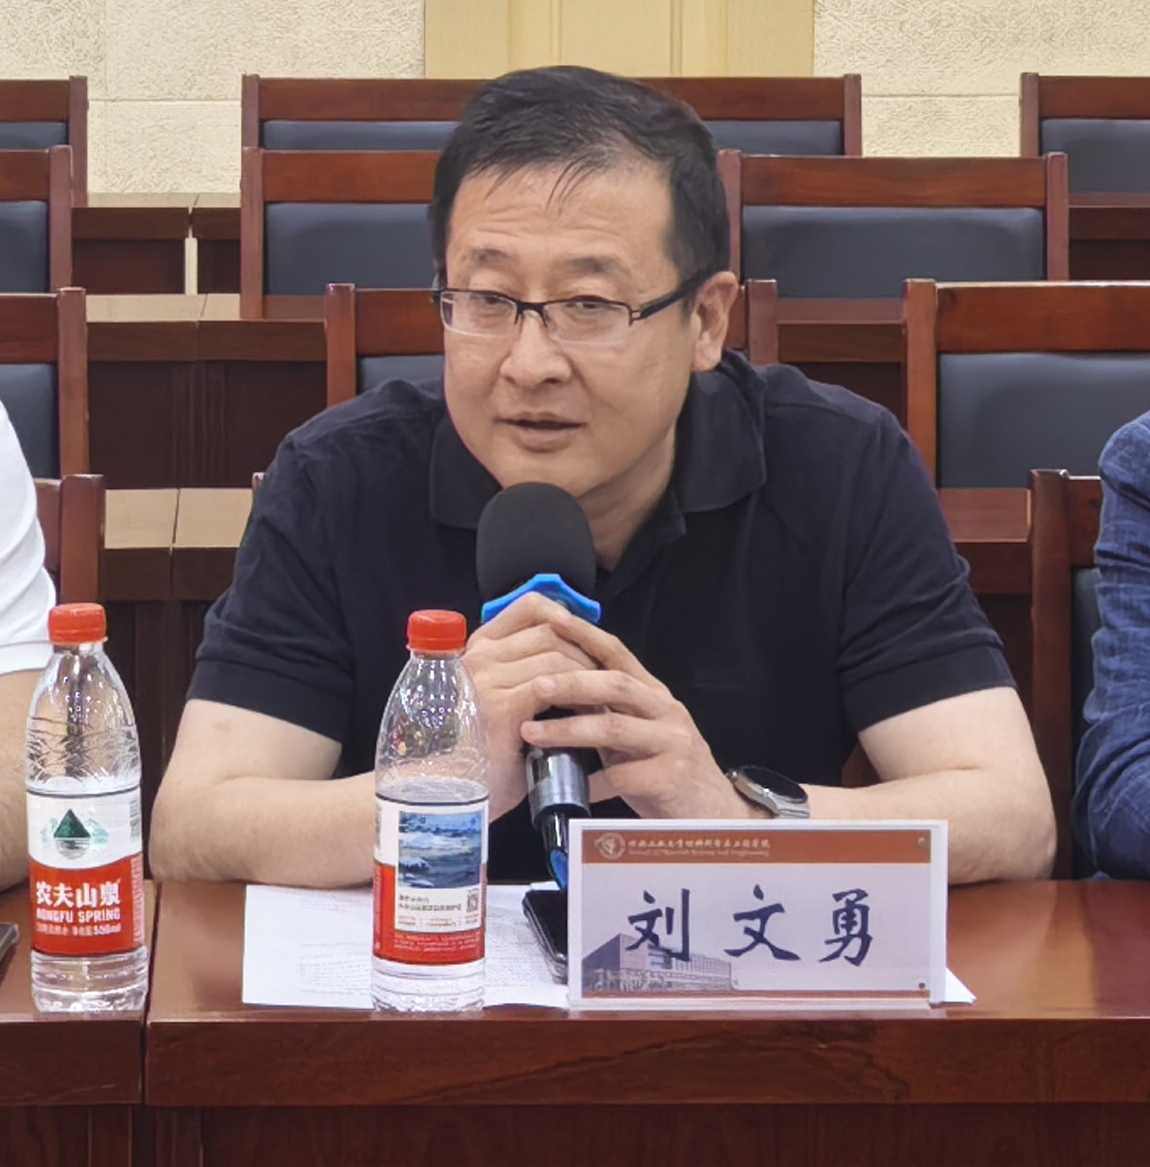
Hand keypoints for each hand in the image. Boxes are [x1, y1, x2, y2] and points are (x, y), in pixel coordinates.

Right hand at [463, 593, 598, 818]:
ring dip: (587, 676)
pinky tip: (590, 715)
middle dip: (585, 652)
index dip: (566, 618)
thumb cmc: (469, 758)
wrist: (440, 795)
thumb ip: (517, 683)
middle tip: (604, 679)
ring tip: (601, 699)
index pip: (529, 607)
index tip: (586, 642)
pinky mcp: (502, 706)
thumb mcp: (489, 706)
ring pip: (556, 655)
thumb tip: (564, 678)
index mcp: (475, 650)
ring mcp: (488, 678)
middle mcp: (479, 656)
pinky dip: (578, 698)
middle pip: (550, 631)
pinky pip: (553, 686)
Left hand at [519, 608, 754, 820]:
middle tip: (535, 686)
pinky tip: (567, 789)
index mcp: (652, 694)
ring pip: (615, 728)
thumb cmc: (664, 771)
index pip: (617, 653)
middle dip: (571, 683)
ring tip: (532, 734)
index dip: (585, 634)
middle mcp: (665, 710)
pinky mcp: (673, 777)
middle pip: (616, 685)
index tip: (551, 620)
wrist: (715, 811)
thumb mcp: (635, 734)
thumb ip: (604, 712)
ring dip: (569, 730)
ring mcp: (673, 742)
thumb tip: (550, 691)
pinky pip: (623, 777)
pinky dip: (591, 782)